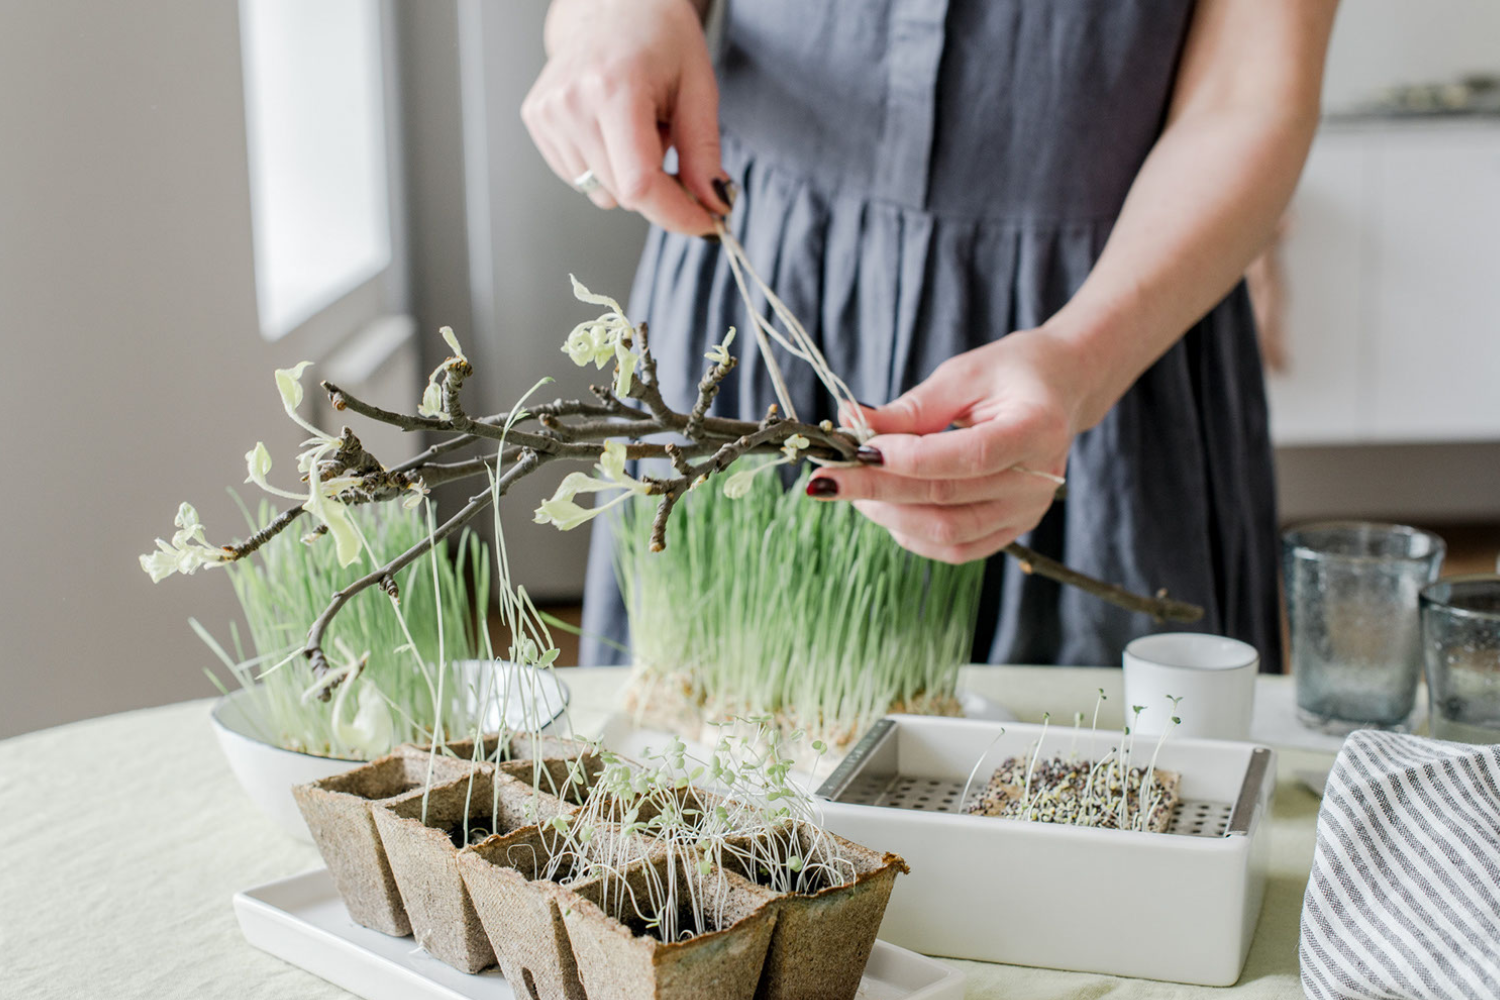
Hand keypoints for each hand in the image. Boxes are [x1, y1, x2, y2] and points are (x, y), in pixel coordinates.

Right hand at [523, 0, 728, 233]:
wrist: (613, 4)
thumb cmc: (660, 38)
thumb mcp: (698, 89)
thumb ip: (704, 154)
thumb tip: (712, 207)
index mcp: (613, 90)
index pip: (640, 184)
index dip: (675, 215)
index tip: (704, 224)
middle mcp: (571, 104)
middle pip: (624, 195)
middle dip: (660, 189)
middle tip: (670, 142)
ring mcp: (548, 114)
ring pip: (603, 193)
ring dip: (629, 176)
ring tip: (636, 127)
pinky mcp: (536, 121)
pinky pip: (581, 179)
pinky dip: (606, 167)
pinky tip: (611, 128)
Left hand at [808, 330, 1088, 563]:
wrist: (1059, 391)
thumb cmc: (1010, 374)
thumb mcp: (963, 375)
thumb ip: (911, 408)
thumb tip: (850, 423)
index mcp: (1037, 429)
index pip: (969, 457)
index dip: (908, 458)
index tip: (857, 448)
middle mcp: (1038, 481)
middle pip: (947, 499)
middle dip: (877, 489)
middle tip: (825, 480)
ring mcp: (1026, 513)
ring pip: (946, 533)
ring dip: (887, 515)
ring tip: (849, 488)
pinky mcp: (1010, 531)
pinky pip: (954, 549)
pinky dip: (909, 533)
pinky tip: (881, 507)